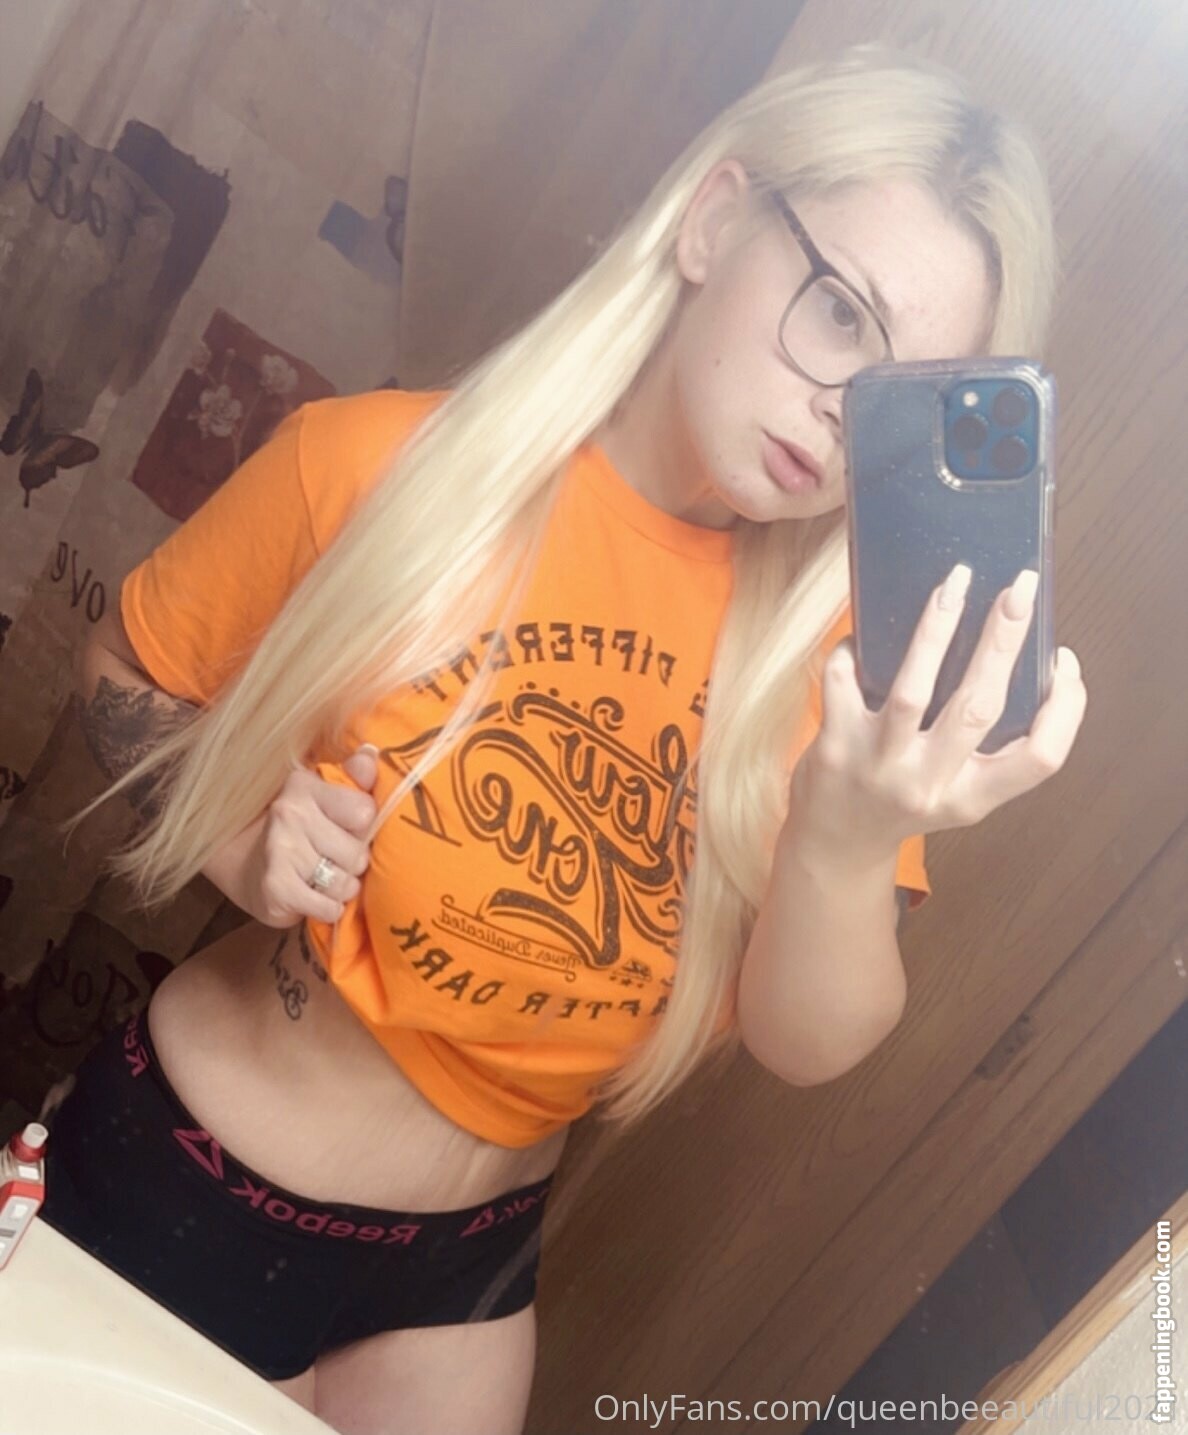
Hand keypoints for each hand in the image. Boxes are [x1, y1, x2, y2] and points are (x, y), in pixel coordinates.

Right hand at [203, 744, 378, 926]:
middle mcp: (290, 814)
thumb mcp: (322, 795)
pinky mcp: (275, 889)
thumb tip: (370, 752)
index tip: (351, 831)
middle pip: (358, 853)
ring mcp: (280, 851)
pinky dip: (329, 908)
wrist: (244, 865)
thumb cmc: (298, 829)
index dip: (365, 829)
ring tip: (325, 878)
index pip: (364, 812)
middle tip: (336, 860)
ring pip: (345, 883)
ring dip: (342, 888)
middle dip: (354, 864)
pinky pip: (328, 907)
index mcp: (305, 786)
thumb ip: (354, 777)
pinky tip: (317, 897)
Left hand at [788, 564, 1088, 867]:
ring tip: (954, 585)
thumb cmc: (902, 804)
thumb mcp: (957, 791)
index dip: (1065, 711)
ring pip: (913, 691)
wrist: (834, 845)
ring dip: (935, 632)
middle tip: (1020, 588)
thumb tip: (1010, 655)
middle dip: (1003, 641)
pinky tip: (862, 636)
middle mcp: (929, 784)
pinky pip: (844, 683)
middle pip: (979, 708)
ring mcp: (879, 766)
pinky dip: (851, 652)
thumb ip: (984, 744)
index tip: (1067, 663)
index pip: (1040, 759)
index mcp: (972, 796)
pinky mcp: (834, 749)